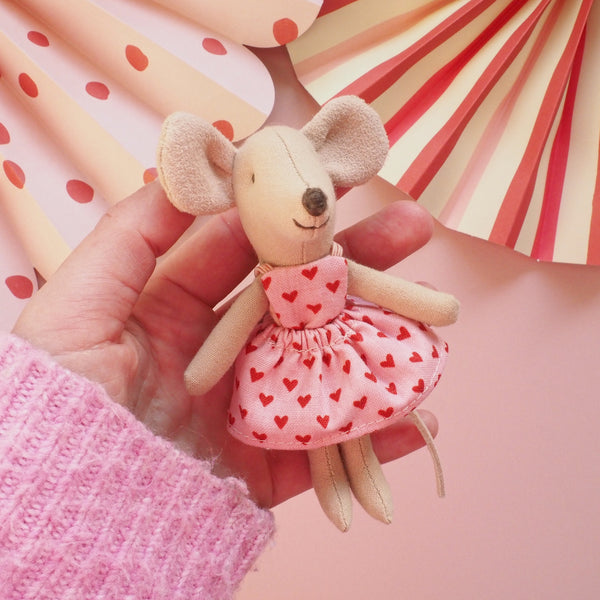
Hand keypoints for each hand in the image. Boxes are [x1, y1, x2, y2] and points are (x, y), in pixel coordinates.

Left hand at [13, 180, 437, 507]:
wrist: (63, 510)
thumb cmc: (58, 403)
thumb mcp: (80, 305)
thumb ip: (132, 236)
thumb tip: (186, 171)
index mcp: (176, 310)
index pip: (246, 253)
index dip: (290, 221)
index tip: (336, 190)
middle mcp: (218, 353)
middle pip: (297, 302)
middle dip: (356, 265)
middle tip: (411, 231)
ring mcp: (246, 408)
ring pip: (324, 367)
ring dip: (380, 344)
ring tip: (432, 320)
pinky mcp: (261, 467)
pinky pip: (324, 451)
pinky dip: (371, 437)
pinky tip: (418, 418)